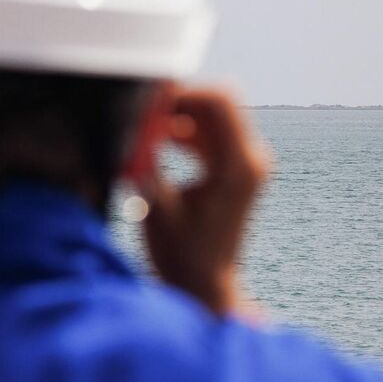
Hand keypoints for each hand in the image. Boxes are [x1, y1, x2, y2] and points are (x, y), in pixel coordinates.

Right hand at [134, 87, 269, 316]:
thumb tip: (132, 122)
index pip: (217, 102)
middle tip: (138, 117)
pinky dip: (182, 133)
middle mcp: (250, 159)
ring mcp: (245, 163)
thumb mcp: (156, 205)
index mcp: (239, 166)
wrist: (205, 286)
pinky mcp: (234, 169)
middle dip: (175, 104)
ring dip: (176, 118)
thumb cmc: (181, 255)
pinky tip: (154, 145)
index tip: (144, 104)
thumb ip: (146, 158)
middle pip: (215, 104)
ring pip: (210, 117)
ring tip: (141, 135)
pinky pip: (209, 134)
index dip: (179, 95)